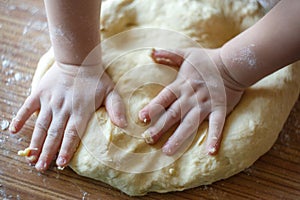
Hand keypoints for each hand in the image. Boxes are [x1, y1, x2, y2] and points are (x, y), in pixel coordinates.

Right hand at [10, 62, 126, 170]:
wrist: (78, 60)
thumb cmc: (96, 79)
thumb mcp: (111, 92)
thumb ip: (116, 109)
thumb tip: (125, 126)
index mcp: (81, 110)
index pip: (72, 134)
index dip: (66, 149)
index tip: (60, 164)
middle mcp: (64, 108)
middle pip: (55, 134)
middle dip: (48, 152)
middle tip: (41, 167)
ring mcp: (50, 101)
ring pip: (41, 125)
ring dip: (35, 142)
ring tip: (31, 157)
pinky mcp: (40, 93)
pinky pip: (27, 107)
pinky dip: (20, 118)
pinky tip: (14, 131)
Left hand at [139, 48, 243, 154]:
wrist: (232, 63)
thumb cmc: (208, 59)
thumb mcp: (186, 53)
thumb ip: (168, 54)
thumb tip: (151, 52)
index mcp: (181, 85)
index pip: (164, 98)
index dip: (153, 108)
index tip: (142, 118)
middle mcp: (191, 97)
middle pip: (173, 114)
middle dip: (160, 127)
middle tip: (148, 140)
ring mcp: (205, 105)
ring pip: (190, 123)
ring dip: (179, 137)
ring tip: (168, 151)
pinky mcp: (220, 109)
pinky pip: (217, 125)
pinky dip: (214, 137)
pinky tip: (211, 152)